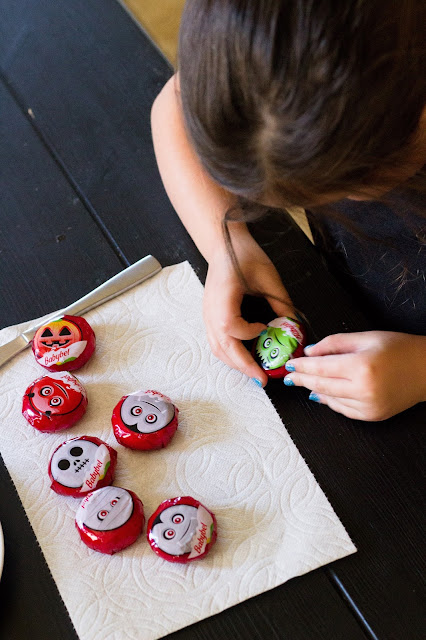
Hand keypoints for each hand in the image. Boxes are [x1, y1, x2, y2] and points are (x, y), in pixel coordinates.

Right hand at [204, 229, 294, 385]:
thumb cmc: (243, 255)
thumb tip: (295, 325)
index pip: (230, 326)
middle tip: (262, 380)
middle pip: (221, 346)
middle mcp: (210, 310)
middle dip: (243, 366)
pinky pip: (216, 342)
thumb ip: (281, 301)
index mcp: (222, 297)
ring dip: (235, 363)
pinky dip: (230, 354)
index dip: (248, 333)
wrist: (224, 244)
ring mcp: (207, 315)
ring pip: (216, 348)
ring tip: (254, 372)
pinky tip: (245, 357)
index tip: (264, 329)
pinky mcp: (210, 317)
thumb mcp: (268, 276)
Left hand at [283, 331, 425, 420]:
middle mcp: (364, 390)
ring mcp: (368, 406)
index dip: (301, 367)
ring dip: (313, 390)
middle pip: (321, 385)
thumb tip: (309, 353)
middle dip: (301, 380)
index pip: (320, 368)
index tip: (289, 364)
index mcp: (361, 366)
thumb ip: (334, 344)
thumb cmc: (398, 349)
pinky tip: (322, 392)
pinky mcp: (372, 416)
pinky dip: (330, 400)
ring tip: (302, 382)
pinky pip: (343, 409)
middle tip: (288, 376)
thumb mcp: (365, 337)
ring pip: (329, 399)